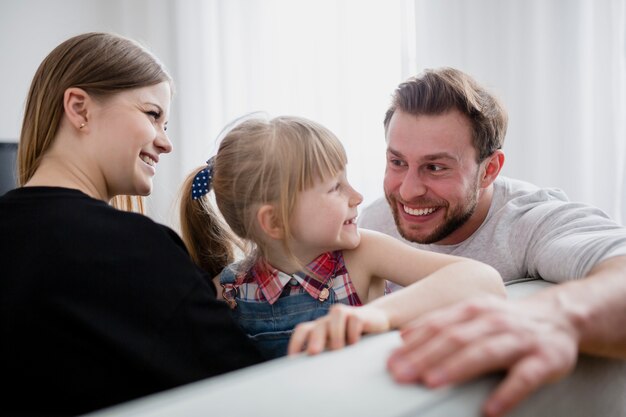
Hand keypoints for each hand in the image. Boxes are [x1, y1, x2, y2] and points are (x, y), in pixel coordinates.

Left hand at [287, 304, 390, 355]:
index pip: (303, 330)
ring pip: (336, 315)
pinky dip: (354, 330)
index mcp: (320, 328)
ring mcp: (345, 315)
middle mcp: (330, 320)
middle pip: (318, 324)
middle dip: (315, 338)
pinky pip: (355, 319)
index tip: (293, 359)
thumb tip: (310, 376)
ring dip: (335, 332)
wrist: (376, 321)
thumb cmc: (351, 338)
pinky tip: (356, 342)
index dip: (296, 342)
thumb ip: (326, 355)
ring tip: (339, 349)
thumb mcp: (337, 347)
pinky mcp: (360, 315)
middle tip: (313, 353)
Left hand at [386, 296, 579, 416]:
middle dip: (424, 357)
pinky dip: (506, 393)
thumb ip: (441, 323)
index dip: (413, 344)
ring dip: (456, 368)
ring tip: (432, 383)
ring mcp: (520, 339)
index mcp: (474, 310)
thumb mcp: (474, 315)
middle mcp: (494, 321)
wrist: (560, 317)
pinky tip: (488, 410)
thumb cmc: (506, 322)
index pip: (438, 326)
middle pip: (455, 338)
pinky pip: (524, 378)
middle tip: (399, 375)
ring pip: (484, 353)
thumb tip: (403, 337)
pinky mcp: (546, 360)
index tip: (389, 362)